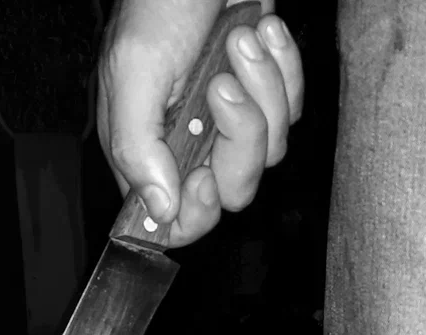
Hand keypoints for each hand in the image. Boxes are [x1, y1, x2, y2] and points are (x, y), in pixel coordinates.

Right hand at [96, 0, 303, 247]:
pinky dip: (284, 69)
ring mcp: (229, 120)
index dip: (195, 212)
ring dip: (263, 89)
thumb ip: (137, 146)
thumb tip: (158, 211)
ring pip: (270, 149)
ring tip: (240, 40)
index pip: (172, 221)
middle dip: (239, 136)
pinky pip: (292, 110)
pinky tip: (262, 32)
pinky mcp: (265, 94)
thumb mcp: (134, 68)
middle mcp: (188, 141)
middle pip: (233, 188)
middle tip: (223, 84)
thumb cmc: (160, 0)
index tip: (202, 175)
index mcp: (145, 146)